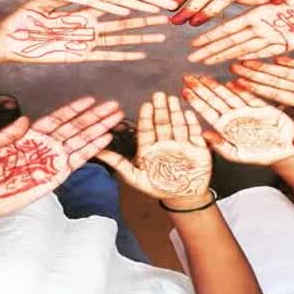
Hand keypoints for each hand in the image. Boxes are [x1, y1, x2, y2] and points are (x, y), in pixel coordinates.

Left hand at [0, 0, 168, 62]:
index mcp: (83, 3)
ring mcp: (87, 37)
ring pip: (121, 34)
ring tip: (161, 33)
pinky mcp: (80, 54)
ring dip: (142, 34)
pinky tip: (140, 54)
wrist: (11, 39)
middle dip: (148, 13)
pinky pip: (106, 53)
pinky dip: (123, 53)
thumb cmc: (25, 16)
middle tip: (169, 10)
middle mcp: (90, 20)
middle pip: (126, 15)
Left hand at [0, 97, 122, 226]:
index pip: (57, 119)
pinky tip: (105, 139)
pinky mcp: (55, 177)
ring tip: (116, 118)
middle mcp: (44, 146)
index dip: (74, 109)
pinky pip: (77, 160)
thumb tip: (24, 118)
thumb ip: (6, 132)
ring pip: (81, 141)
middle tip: (113, 106)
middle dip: (95, 116)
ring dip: (99, 129)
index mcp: (28, 136)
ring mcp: (51, 161)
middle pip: (75, 127)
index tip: (90, 99)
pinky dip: (92, 149)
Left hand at [97, 93, 211, 203]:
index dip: (146, 118)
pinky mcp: (197, 148)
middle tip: (158, 95)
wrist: (184, 198)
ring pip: (177, 125)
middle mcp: (165, 143)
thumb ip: (118, 163)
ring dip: (175, 112)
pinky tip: (188, 112)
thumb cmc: (159, 187)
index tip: (146, 105)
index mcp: (150, 148)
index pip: (147, 130)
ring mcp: (181, 144)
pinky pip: (194, 133)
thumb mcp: (136, 178)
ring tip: (172, 99)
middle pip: (162, 124)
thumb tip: (96, 152)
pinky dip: (191, 123)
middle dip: (160, 109)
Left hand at [181, 76, 293, 165]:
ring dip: (216, 86)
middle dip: (201, 89)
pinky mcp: (262, 106)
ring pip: (229, 95)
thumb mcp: (238, 155)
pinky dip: (242, 88)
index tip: (184, 91)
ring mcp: (247, 110)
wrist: (286, 151)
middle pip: (214, 100)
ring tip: (204, 77)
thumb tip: (204, 135)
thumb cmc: (261, 156)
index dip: (196, 102)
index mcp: (226, 128)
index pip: (207, 112)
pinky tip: (232, 81)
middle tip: (188, 77)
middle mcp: (234, 117)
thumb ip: (221, 146)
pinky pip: (250, 95)